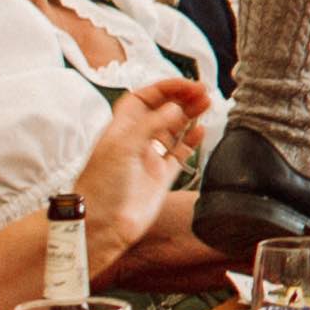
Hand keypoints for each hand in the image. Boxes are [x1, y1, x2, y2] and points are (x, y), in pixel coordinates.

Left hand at [73, 80, 208, 267]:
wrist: (103, 224)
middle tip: (203, 92)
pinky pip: (180, 153)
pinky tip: (201, 131)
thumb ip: (151, 124)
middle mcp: (136, 140)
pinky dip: (192, 141)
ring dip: (190, 115)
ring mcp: (150, 158)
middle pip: (162, 111)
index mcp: (122, 128)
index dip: (165, 88)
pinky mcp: (161, 177)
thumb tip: (176, 107)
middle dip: (182, 99)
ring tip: (207, 105)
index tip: (185, 85)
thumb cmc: (102, 185)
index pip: (145, 98)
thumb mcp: (123, 146)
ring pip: (174, 129)